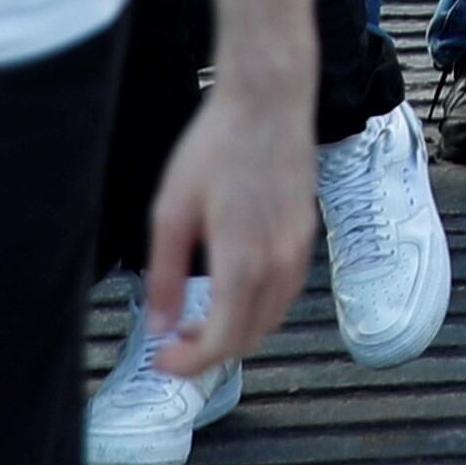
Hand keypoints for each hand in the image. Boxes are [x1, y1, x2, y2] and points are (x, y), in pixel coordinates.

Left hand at [141, 75, 311, 376]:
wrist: (270, 100)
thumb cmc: (216, 146)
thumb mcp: (171, 210)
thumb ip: (165, 275)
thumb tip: (159, 327)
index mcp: (241, 262)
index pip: (220, 342)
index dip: (189, 364)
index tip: (161, 360)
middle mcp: (278, 264)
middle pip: (248, 338)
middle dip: (209, 353)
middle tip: (174, 342)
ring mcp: (298, 249)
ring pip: (271, 318)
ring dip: (236, 331)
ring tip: (199, 318)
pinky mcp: (307, 234)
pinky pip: (286, 292)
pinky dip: (258, 308)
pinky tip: (232, 288)